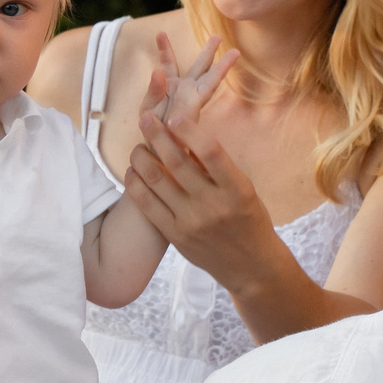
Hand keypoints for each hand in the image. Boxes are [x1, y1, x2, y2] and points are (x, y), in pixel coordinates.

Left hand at [123, 82, 274, 292]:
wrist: (250, 265)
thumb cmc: (248, 220)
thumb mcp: (244, 190)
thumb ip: (218, 169)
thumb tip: (187, 136)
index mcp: (237, 189)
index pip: (211, 153)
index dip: (189, 131)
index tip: (174, 117)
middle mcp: (214, 205)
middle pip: (178, 163)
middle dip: (157, 136)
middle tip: (145, 119)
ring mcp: (192, 222)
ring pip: (156, 182)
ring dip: (141, 158)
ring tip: (137, 147)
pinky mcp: (175, 235)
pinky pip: (148, 205)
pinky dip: (136, 185)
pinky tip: (132, 172)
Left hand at [143, 31, 237, 129]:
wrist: (158, 148)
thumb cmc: (153, 130)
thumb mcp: (147, 108)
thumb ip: (153, 90)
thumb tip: (157, 70)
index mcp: (168, 87)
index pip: (168, 63)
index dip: (165, 49)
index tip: (160, 33)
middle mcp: (183, 89)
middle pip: (198, 66)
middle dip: (208, 51)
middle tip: (217, 36)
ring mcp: (192, 95)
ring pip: (210, 75)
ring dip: (222, 62)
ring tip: (235, 50)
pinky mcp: (198, 103)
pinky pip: (210, 85)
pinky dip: (218, 73)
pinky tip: (228, 61)